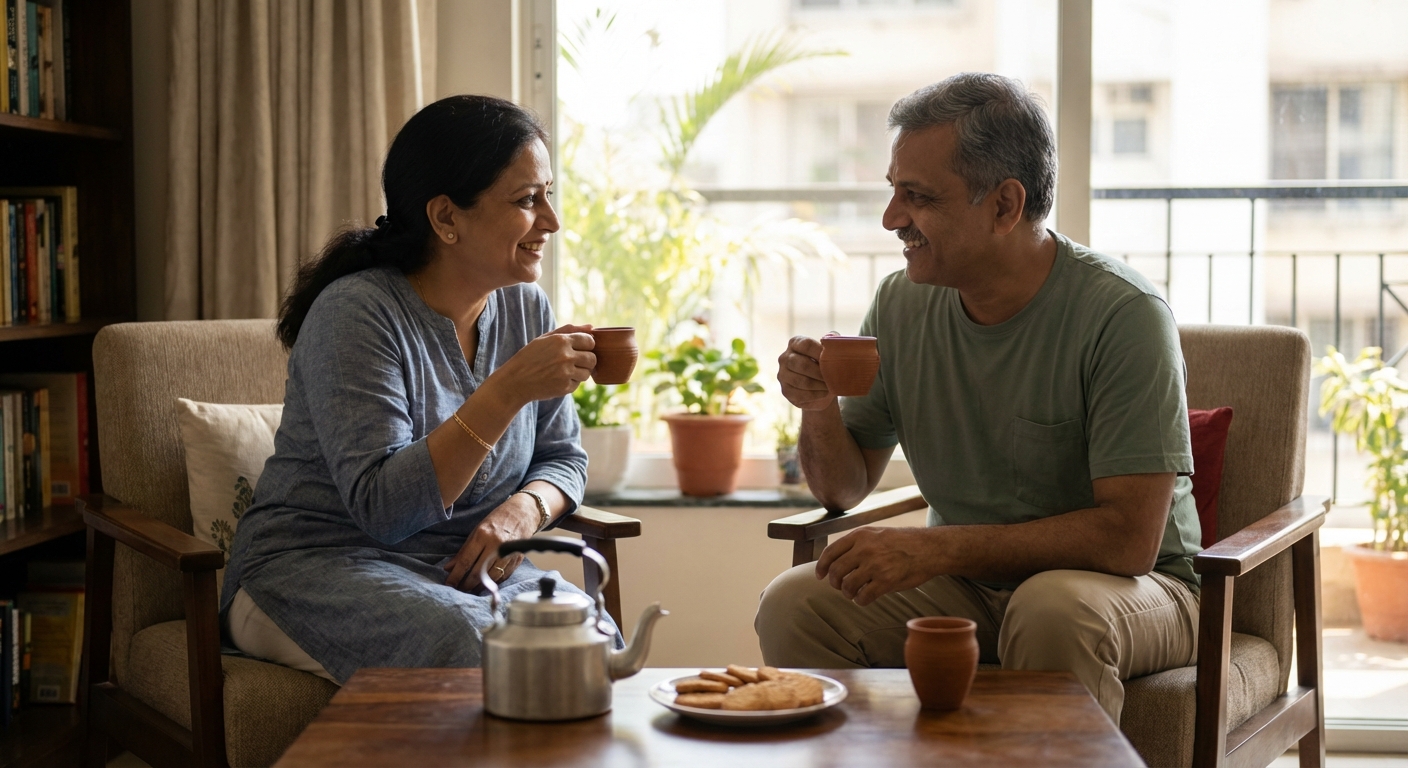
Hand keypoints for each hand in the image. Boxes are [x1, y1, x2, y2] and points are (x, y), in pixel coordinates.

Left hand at [442, 494, 538, 591]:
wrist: (523, 513)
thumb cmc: (498, 519)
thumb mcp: (478, 530)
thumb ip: (464, 550)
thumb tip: (449, 567)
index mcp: (483, 535)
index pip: (466, 561)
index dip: (456, 575)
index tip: (449, 584)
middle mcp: (496, 545)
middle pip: (478, 572)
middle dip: (466, 584)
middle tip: (458, 590)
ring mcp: (508, 553)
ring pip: (491, 577)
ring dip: (479, 586)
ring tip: (470, 590)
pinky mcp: (517, 559)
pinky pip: (503, 576)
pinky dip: (493, 583)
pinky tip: (486, 585)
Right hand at [490, 324, 595, 406]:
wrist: (515, 381)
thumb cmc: (530, 357)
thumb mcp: (545, 339)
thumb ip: (569, 330)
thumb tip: (592, 327)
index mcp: (561, 340)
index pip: (590, 341)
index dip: (586, 345)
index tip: (578, 349)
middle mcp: (566, 356)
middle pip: (592, 358)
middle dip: (585, 360)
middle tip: (572, 361)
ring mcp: (566, 373)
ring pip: (587, 372)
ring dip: (579, 372)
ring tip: (563, 371)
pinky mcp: (565, 388)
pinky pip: (577, 384)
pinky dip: (570, 382)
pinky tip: (557, 379)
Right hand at [778, 335, 834, 409]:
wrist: (820, 387)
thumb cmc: (825, 365)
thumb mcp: (830, 351)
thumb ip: (832, 341)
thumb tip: (833, 337)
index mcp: (795, 343)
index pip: (806, 345)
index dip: (821, 352)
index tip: (834, 359)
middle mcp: (785, 357)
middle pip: (802, 364)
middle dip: (820, 372)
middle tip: (834, 377)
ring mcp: (782, 375)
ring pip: (801, 381)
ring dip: (819, 385)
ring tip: (831, 386)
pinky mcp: (785, 391)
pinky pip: (801, 394)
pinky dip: (816, 395)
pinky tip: (825, 393)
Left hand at [815, 527, 937, 605]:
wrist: (929, 548)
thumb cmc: (902, 542)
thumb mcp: (876, 533)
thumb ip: (857, 543)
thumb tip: (835, 560)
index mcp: (860, 535)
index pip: (831, 552)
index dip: (822, 566)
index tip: (820, 576)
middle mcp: (865, 549)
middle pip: (836, 572)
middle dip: (835, 583)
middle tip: (840, 587)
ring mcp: (875, 565)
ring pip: (847, 586)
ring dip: (848, 593)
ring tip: (854, 593)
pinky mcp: (886, 581)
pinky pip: (863, 597)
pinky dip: (860, 601)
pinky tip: (864, 599)